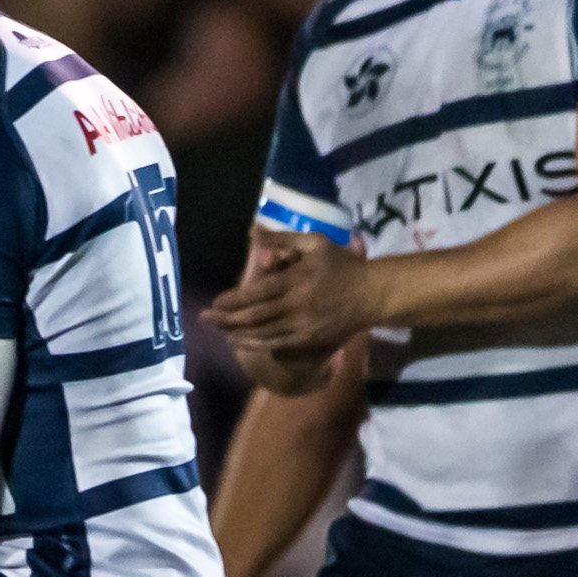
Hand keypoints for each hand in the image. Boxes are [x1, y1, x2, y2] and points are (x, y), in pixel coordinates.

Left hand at [206, 233, 378, 364]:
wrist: (372, 295)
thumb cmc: (342, 266)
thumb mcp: (314, 243)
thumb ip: (282, 238)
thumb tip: (253, 232)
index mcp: (297, 280)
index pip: (257, 293)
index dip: (233, 300)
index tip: (215, 302)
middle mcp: (297, 305)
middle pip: (255, 316)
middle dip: (226, 320)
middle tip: (205, 320)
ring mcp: (303, 326)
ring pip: (263, 333)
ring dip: (238, 334)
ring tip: (219, 332)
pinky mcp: (309, 340)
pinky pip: (277, 344)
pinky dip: (257, 344)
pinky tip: (242, 341)